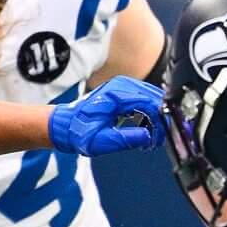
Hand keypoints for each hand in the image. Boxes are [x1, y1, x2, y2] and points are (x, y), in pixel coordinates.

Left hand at [47, 76, 166, 154]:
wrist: (65, 125)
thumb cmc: (79, 133)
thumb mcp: (101, 141)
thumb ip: (125, 139)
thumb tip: (148, 137)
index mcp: (115, 94)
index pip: (149, 102)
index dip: (159, 120)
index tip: (160, 137)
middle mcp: (121, 85)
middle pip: (154, 97)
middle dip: (161, 119)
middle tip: (159, 140)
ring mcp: (123, 86)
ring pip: (152, 98)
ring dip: (156, 116)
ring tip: (152, 138)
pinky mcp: (124, 91)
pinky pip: (145, 99)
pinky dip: (150, 113)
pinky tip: (146, 130)